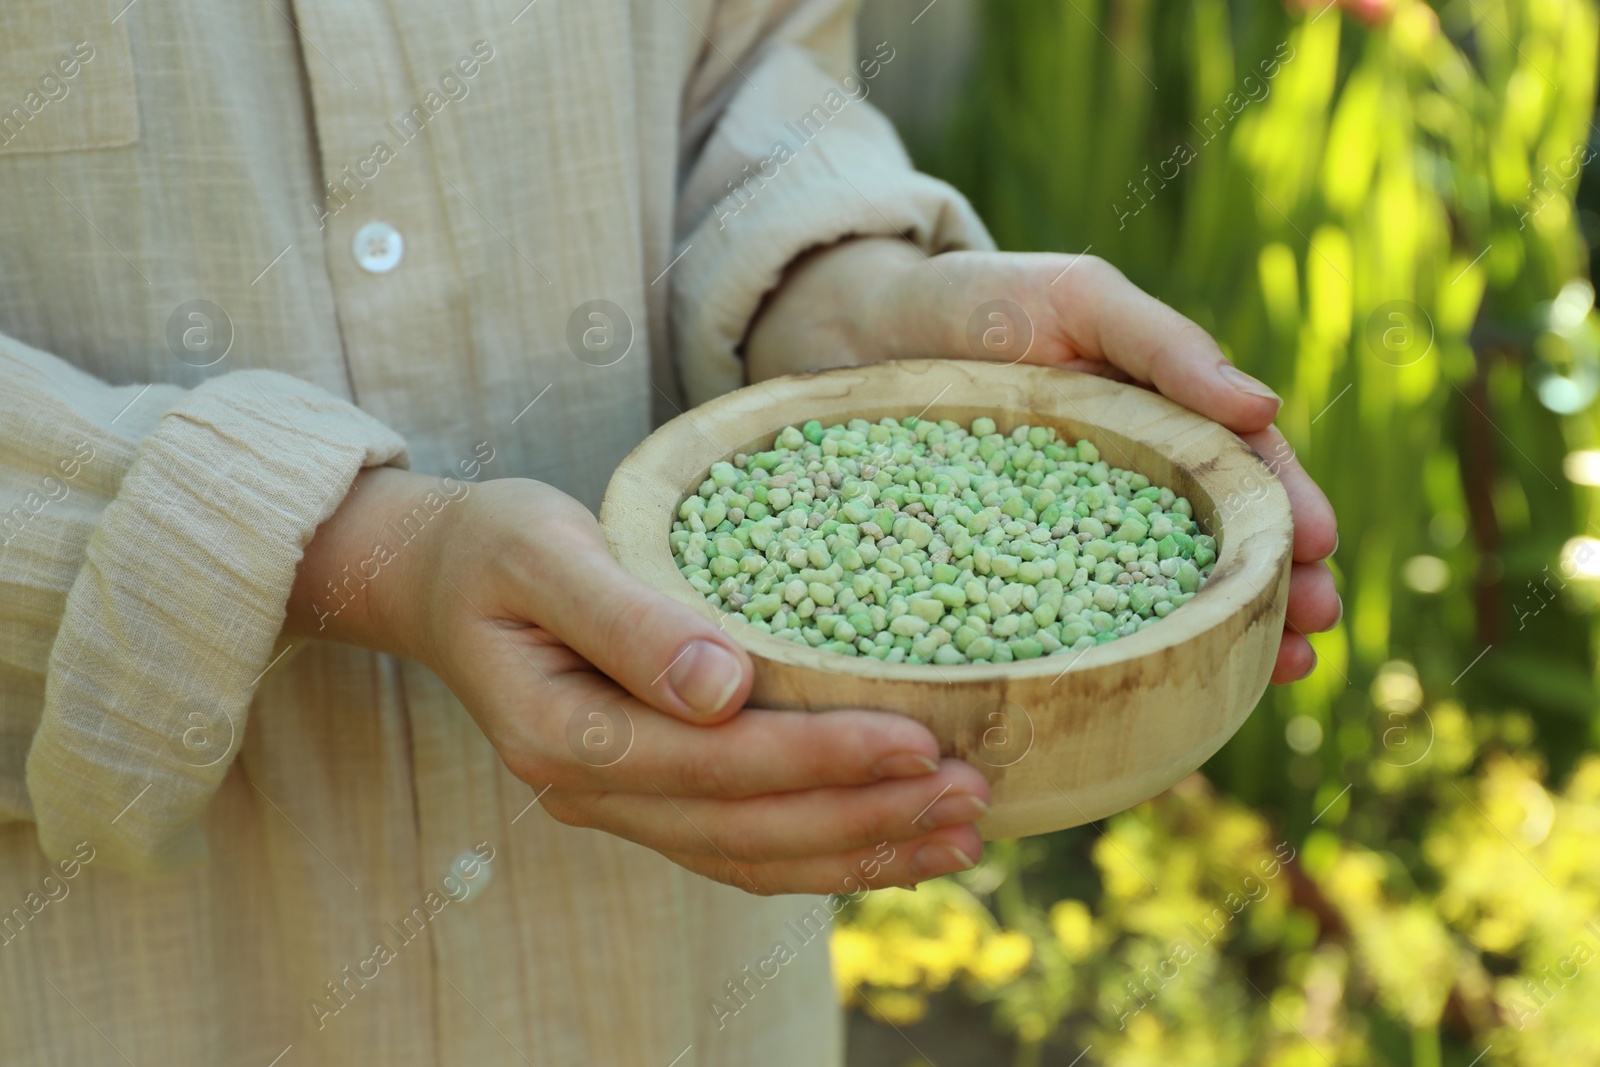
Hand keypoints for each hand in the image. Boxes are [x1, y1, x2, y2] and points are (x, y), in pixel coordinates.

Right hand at [287, 468, 988, 893]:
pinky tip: (894, 842)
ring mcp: (619, 804)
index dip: (821, 759)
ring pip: (753, 857)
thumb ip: (626, 618)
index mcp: (562, 734)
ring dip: (862, 853)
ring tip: (964, 836)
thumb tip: (723, 685)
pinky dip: (823, 853)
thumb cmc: (492, 548)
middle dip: (867, 818)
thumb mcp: (543, 553)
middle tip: (974, 797)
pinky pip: (741, 847)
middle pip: (747, 829)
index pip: (715, 765)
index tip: (920, 742)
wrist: (438, 580)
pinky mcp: (648, 796)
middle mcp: (591, 791)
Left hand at [746, 239, 1338, 683]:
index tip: (1322, 551)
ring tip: (1274, 673)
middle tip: (1313, 632)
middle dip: (1276, 591)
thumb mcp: (1081, 300)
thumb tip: (1266, 407)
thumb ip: (1166, 347)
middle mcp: (1126, 488)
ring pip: (1156, 593)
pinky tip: (1148, 692)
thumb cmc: (982, 300)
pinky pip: (1066, 619)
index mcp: (1160, 422)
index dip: (1288, 510)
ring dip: (1222, 635)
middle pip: (1216, 546)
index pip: (1243, 472)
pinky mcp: (1005, 572)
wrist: (863, 328)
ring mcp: (1068, 537)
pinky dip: (1116, 656)